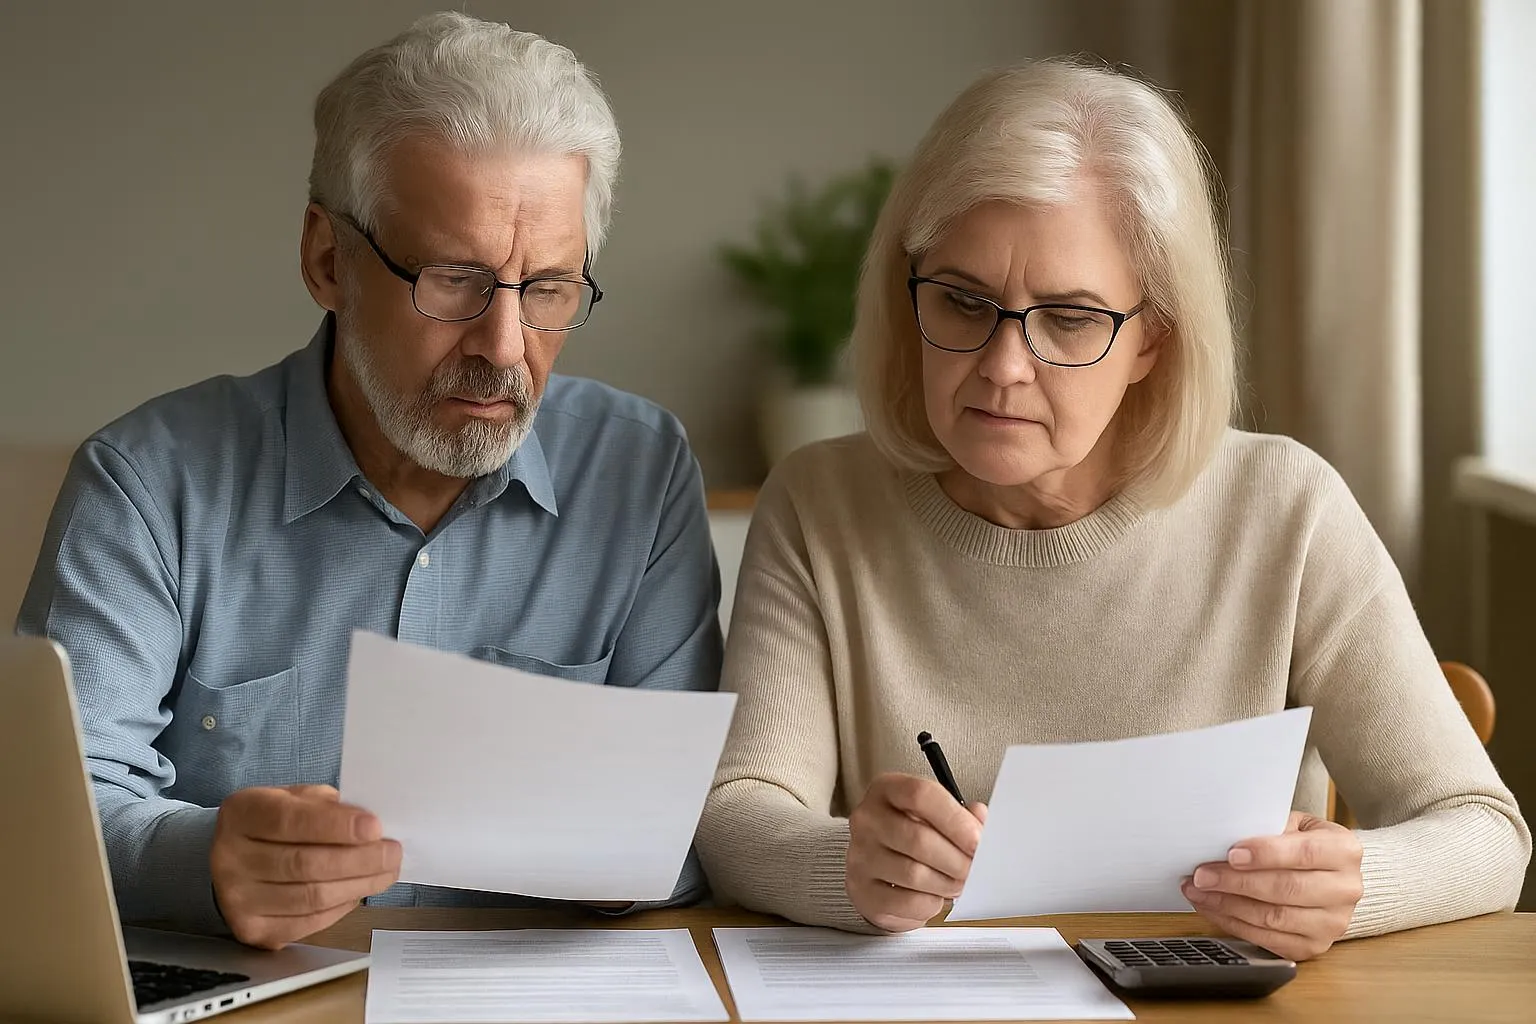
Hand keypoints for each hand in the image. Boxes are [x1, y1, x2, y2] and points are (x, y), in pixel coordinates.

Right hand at [211, 784, 401, 948]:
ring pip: (311, 897)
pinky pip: (308, 922)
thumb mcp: (295, 799)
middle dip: (359, 859)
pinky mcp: (252, 930)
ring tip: (386, 872)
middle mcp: (230, 858)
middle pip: (304, 864)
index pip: (290, 821)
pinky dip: (341, 907)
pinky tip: (358, 891)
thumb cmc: (275, 824)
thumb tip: (371, 828)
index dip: (336, 826)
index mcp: (242, 814)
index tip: (375, 827)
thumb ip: (327, 807)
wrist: (234, 860)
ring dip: (358, 885)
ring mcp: (237, 899)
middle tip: (392, 853)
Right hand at [846, 772, 987, 931]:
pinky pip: (905, 902)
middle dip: (957, 859)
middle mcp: (868, 819)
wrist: (877, 864)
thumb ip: (962, 816)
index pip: (921, 795)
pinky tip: (935, 896)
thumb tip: (982, 823)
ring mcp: (861, 855)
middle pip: (919, 838)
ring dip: (947, 883)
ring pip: (914, 874)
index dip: (956, 820)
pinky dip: (930, 904)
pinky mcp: (862, 890)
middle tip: (976, 869)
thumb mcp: (935, 814)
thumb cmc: (911, 835)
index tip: (979, 840)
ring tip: (959, 883)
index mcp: (887, 790)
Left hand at [1182, 811, 1363, 960]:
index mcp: (1344, 851)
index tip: (1232, 854)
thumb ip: (1268, 829)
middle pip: (1286, 888)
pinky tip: (1213, 908)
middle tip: (1202, 875)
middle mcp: (1345, 890)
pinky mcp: (1313, 946)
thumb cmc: (1303, 844)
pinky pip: (1267, 940)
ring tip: (1198, 891)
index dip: (1266, 854)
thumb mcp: (1294, 825)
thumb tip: (1224, 838)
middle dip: (1236, 882)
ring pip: (1273, 918)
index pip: (1304, 853)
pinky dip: (1233, 923)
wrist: (1328, 876)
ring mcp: (1332, 923)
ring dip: (1228, 905)